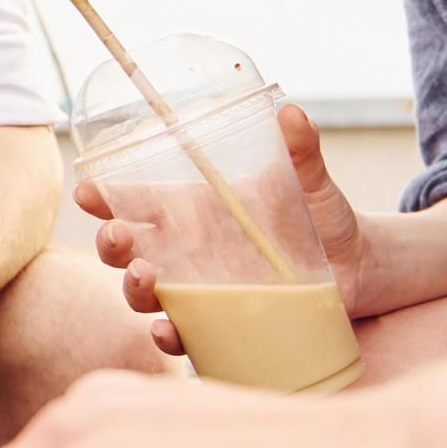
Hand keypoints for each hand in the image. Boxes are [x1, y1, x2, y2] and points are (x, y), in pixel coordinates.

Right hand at [76, 102, 376, 359]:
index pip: (138, 198)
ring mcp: (199, 289)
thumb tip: (292, 111)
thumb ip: (301, 151)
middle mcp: (188, 249)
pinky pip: (181, 334)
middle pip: (127, 248)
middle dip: (110, 242)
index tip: (87, 190)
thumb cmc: (325, 217)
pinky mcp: (218, 323)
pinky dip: (168, 336)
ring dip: (134, 286)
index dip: (106, 194)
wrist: (359, 269)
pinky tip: (167, 329)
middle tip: (116, 235)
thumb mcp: (312, 181)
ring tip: (145, 275)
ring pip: (144, 292)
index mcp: (196, 207)